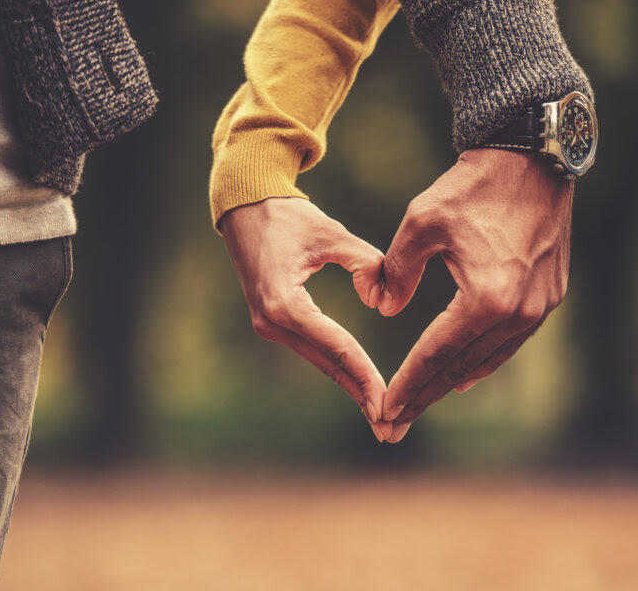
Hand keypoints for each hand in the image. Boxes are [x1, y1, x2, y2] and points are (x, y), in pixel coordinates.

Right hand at [221, 198, 392, 441]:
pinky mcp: (274, 322)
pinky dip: (339, 367)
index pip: (336, 346)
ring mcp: (269, 325)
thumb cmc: (289, 217)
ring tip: (381, 417)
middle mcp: (272, 322)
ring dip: (351, 386)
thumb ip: (366, 263)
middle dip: (361, 396)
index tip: (389, 401)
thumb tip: (381, 300)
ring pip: (321, 361)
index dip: (366, 375)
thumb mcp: (332, 232)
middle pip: (328, 364)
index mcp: (284, 304)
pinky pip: (314, 349)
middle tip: (391, 429)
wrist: (245, 208)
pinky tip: (361, 386)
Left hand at [379, 149, 572, 441]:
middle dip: (426, 395)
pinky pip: (510, 341)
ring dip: (454, 381)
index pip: (436, 354)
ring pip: (489, 358)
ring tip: (424, 402)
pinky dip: (484, 359)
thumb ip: (397, 271)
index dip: (408, 384)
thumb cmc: (472, 186)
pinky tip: (465, 373)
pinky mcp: (549, 296)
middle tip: (395, 423)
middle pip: (462, 367)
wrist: (531, 159)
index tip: (384, 409)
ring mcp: (539, 307)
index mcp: (486, 298)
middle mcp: (518, 312)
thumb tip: (383, 306)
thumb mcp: (420, 223)